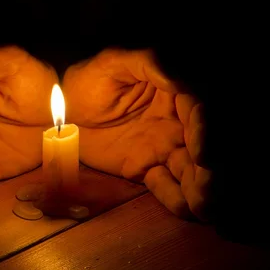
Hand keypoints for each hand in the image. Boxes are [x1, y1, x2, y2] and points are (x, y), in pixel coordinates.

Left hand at [62, 48, 211, 219]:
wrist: (59, 109)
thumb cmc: (88, 78)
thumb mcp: (114, 62)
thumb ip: (148, 65)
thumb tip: (178, 81)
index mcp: (175, 94)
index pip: (198, 112)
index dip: (206, 133)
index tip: (202, 155)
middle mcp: (176, 123)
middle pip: (203, 147)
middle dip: (209, 172)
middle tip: (207, 192)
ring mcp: (163, 148)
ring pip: (191, 172)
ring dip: (200, 190)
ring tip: (201, 207)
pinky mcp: (145, 169)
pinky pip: (166, 187)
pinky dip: (175, 198)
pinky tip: (178, 203)